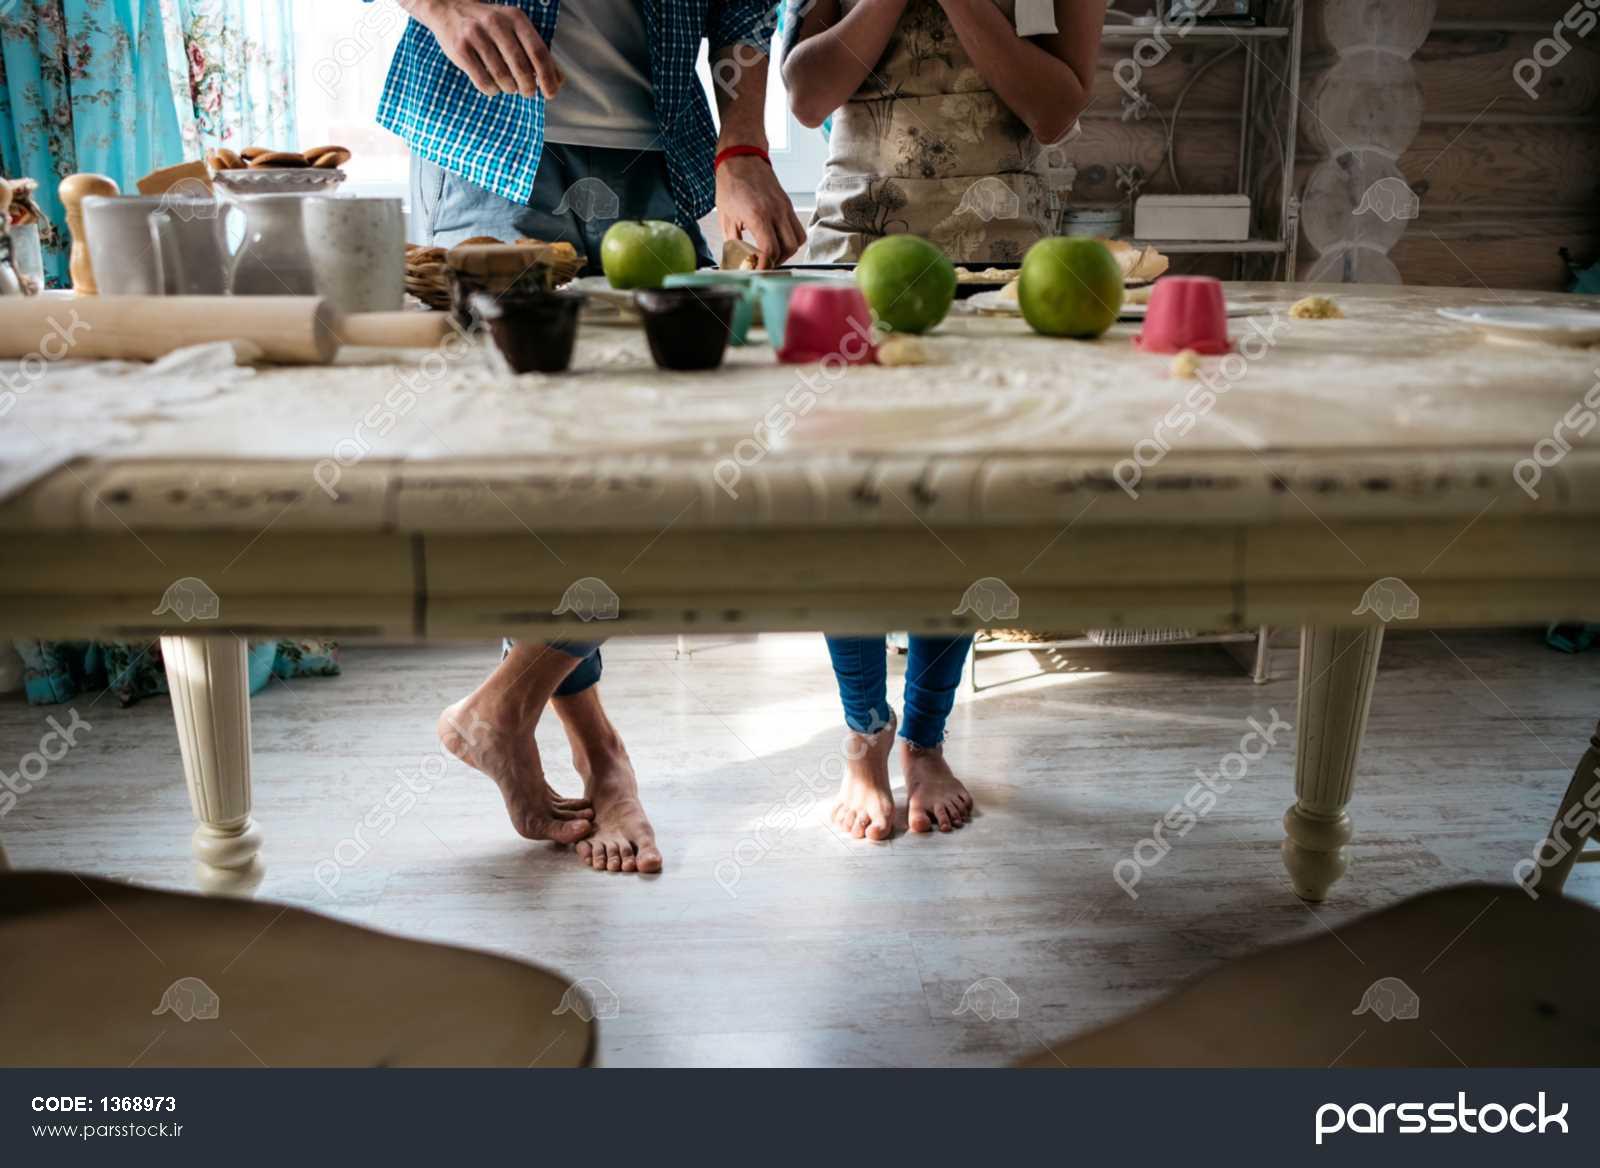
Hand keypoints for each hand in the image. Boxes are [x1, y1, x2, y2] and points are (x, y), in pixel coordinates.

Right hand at [406, 0, 563, 97]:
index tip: (550, 94)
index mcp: (515, 18)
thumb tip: (558, 81)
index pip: (539, 52)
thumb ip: (536, 52)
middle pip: (522, 68)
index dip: (548, 77)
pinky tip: (493, 86)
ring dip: (509, 88)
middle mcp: (496, 24)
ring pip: (502, 78)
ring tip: (509, 86)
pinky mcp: (460, 49)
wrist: (448, 8)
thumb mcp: (515, 29)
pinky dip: (492, 90)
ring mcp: (476, 35)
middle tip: (527, 92)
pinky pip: (483, 82)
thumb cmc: (490, 26)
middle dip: (528, 87)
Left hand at [715, 156, 805, 267]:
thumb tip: (735, 260)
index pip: (770, 250)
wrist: (741, 158)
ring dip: (787, 252)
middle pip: (788, 249)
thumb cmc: (730, 184)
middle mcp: (776, 212)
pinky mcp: (788, 205)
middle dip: (776, 262)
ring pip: (797, 240)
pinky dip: (791, 240)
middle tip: (764, 264)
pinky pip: (797, 229)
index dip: (765, 266)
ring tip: (772, 254)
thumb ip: (732, 241)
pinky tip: (778, 240)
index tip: (758, 271)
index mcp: (758, 215)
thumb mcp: (725, 216)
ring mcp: (785, 208)